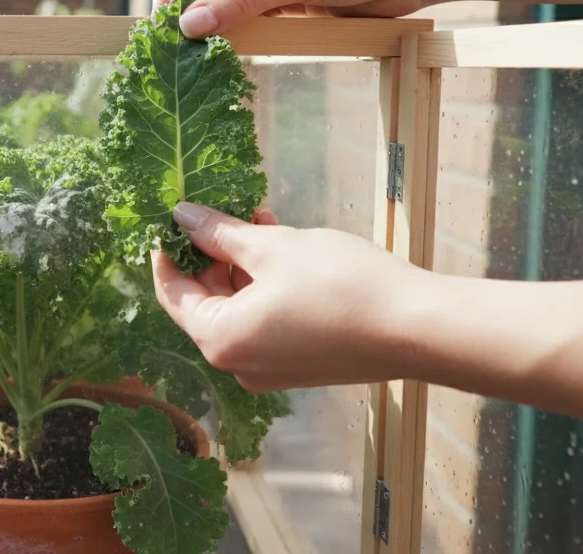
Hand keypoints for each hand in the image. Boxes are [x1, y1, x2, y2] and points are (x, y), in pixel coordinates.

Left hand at [151, 202, 425, 390]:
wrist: (416, 328)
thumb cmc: (340, 285)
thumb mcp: (272, 247)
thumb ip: (221, 234)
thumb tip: (183, 217)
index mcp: (221, 340)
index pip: (173, 294)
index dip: (166, 253)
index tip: (167, 220)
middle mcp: (238, 365)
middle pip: (205, 303)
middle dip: (211, 255)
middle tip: (222, 211)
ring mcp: (270, 370)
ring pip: (238, 310)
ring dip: (242, 267)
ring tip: (258, 220)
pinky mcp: (299, 366)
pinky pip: (265, 323)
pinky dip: (264, 288)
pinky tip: (281, 249)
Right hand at [152, 0, 460, 37]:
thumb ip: (241, 2)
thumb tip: (190, 26)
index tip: (162, 24)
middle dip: (192, 10)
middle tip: (177, 49)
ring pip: (227, 0)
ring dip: (216, 26)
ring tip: (199, 57)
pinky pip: (254, 16)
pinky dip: (241, 35)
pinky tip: (230, 55)